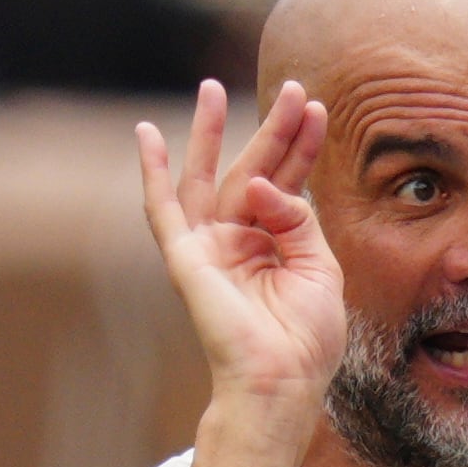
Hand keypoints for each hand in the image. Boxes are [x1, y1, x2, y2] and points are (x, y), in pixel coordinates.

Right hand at [137, 80, 346, 419]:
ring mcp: (211, 246)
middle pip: (253, 169)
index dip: (302, 145)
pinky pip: (163, 209)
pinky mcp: (186, 258)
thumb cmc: (307, 337)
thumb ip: (296, 220)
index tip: (318, 109)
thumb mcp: (320, 268)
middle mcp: (241, 239)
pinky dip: (153, 172)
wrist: (282, 379)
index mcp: (277, 244)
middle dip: (273, 129)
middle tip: (293, 87)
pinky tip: (148, 135)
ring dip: (209, 133)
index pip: (288, 181)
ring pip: (206, 177)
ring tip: (211, 87)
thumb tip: (260, 185)